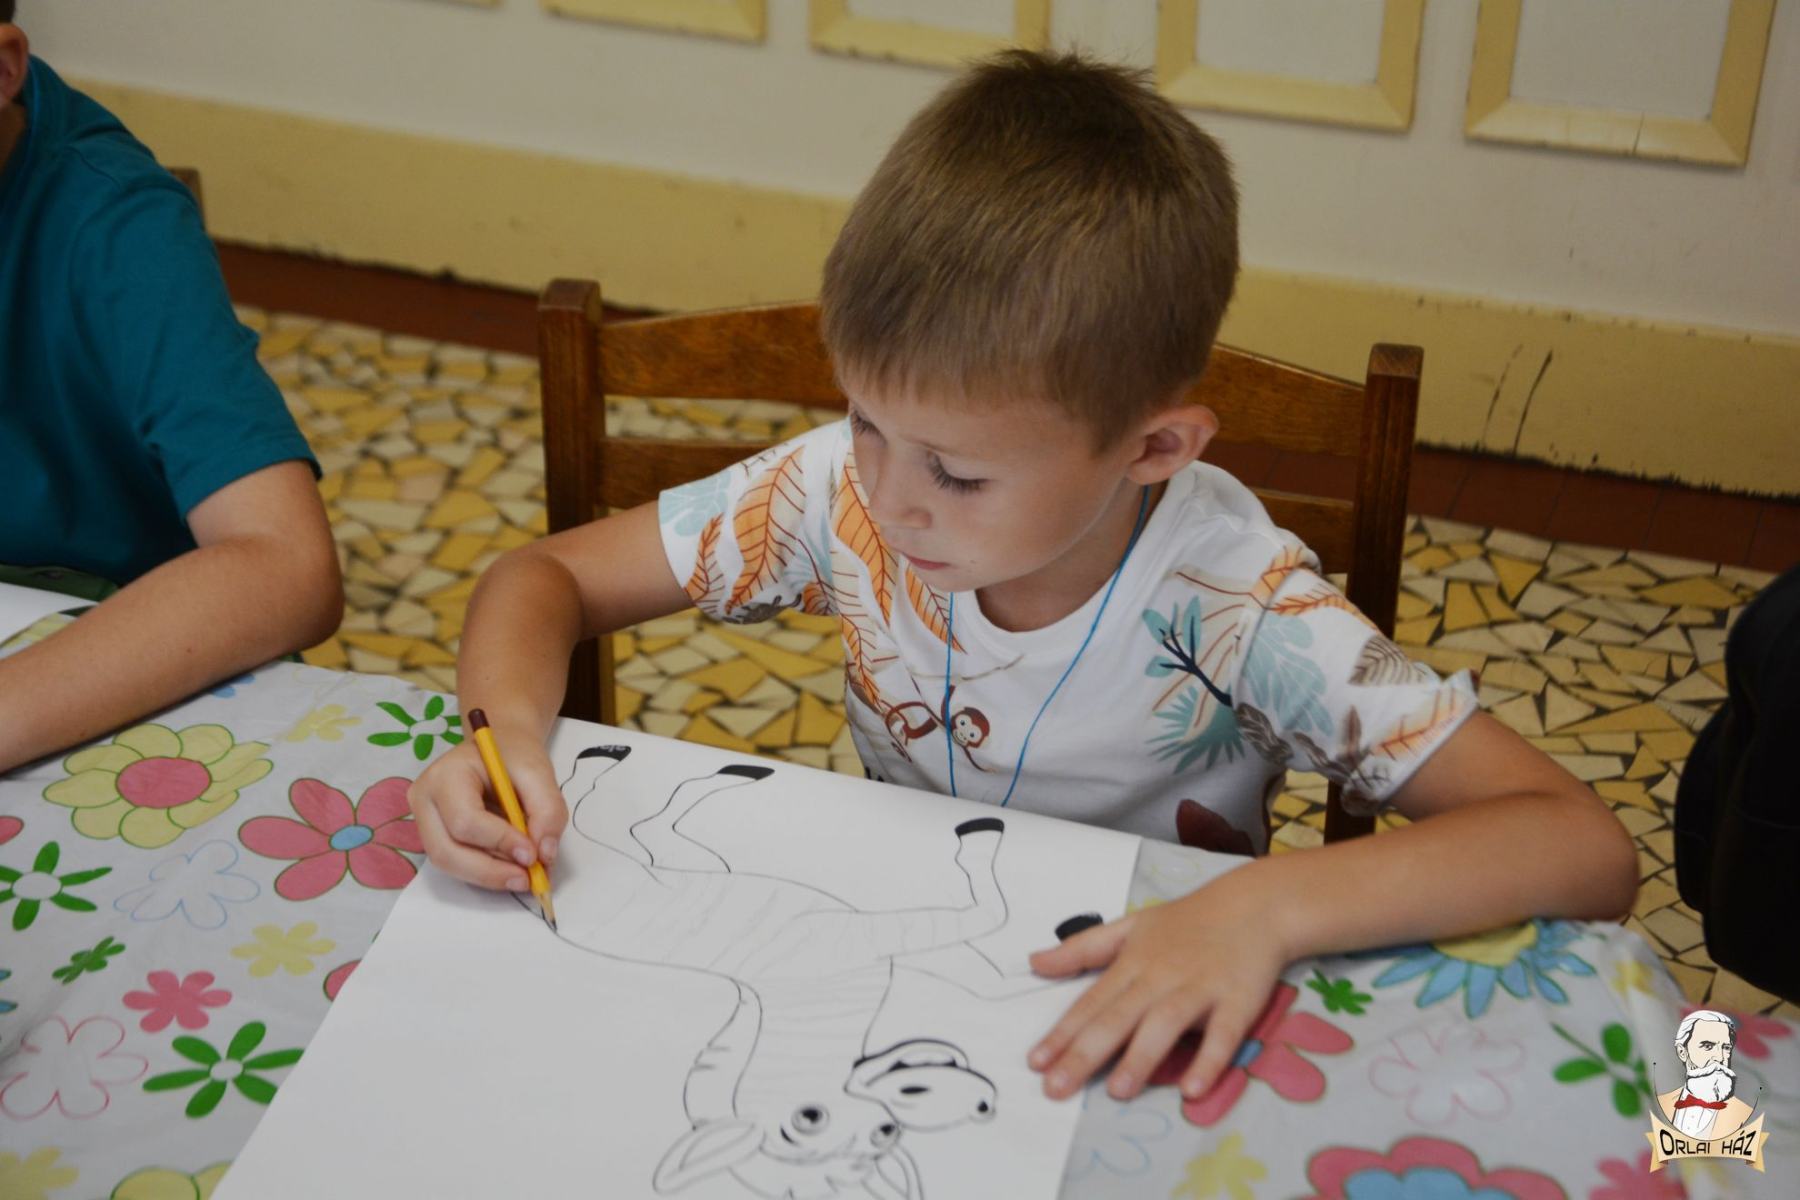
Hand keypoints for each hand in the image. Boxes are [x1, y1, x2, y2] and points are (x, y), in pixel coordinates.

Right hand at [407, 730, 566, 890]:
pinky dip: (485, 871)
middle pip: (446, 851)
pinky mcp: (433, 836)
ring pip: (448, 863)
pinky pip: (455, 863)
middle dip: (490, 872)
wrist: (498, 750)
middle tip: (528, 879)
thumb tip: (544, 854)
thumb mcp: (539, 772)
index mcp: (446, 774)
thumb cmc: (513, 756)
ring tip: (524, 875)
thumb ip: (548, 810)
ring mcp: (423, 821)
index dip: (499, 842)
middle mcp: (424, 800)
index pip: (465, 820)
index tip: (532, 855)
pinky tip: (509, 867)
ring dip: (488, 876)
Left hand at [1025, 871, 1288, 1102]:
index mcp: (1133, 963)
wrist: (1255, 904)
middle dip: (1085, 1053)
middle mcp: (1161, 976)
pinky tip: (1192, 1090)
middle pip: (1118, 1017)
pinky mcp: (1238, 1001)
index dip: (1063, 1033)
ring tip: (1117, 1091)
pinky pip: (1222, 1035)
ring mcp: (1200, 988)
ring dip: (1141, 1057)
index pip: (1091, 1002)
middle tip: (1056, 1088)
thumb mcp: (1130, 925)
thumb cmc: (1188, 921)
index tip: (1035, 1062)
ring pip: (1165, 1024)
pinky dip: (1208, 1060)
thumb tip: (1032, 962)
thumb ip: (1082, 948)